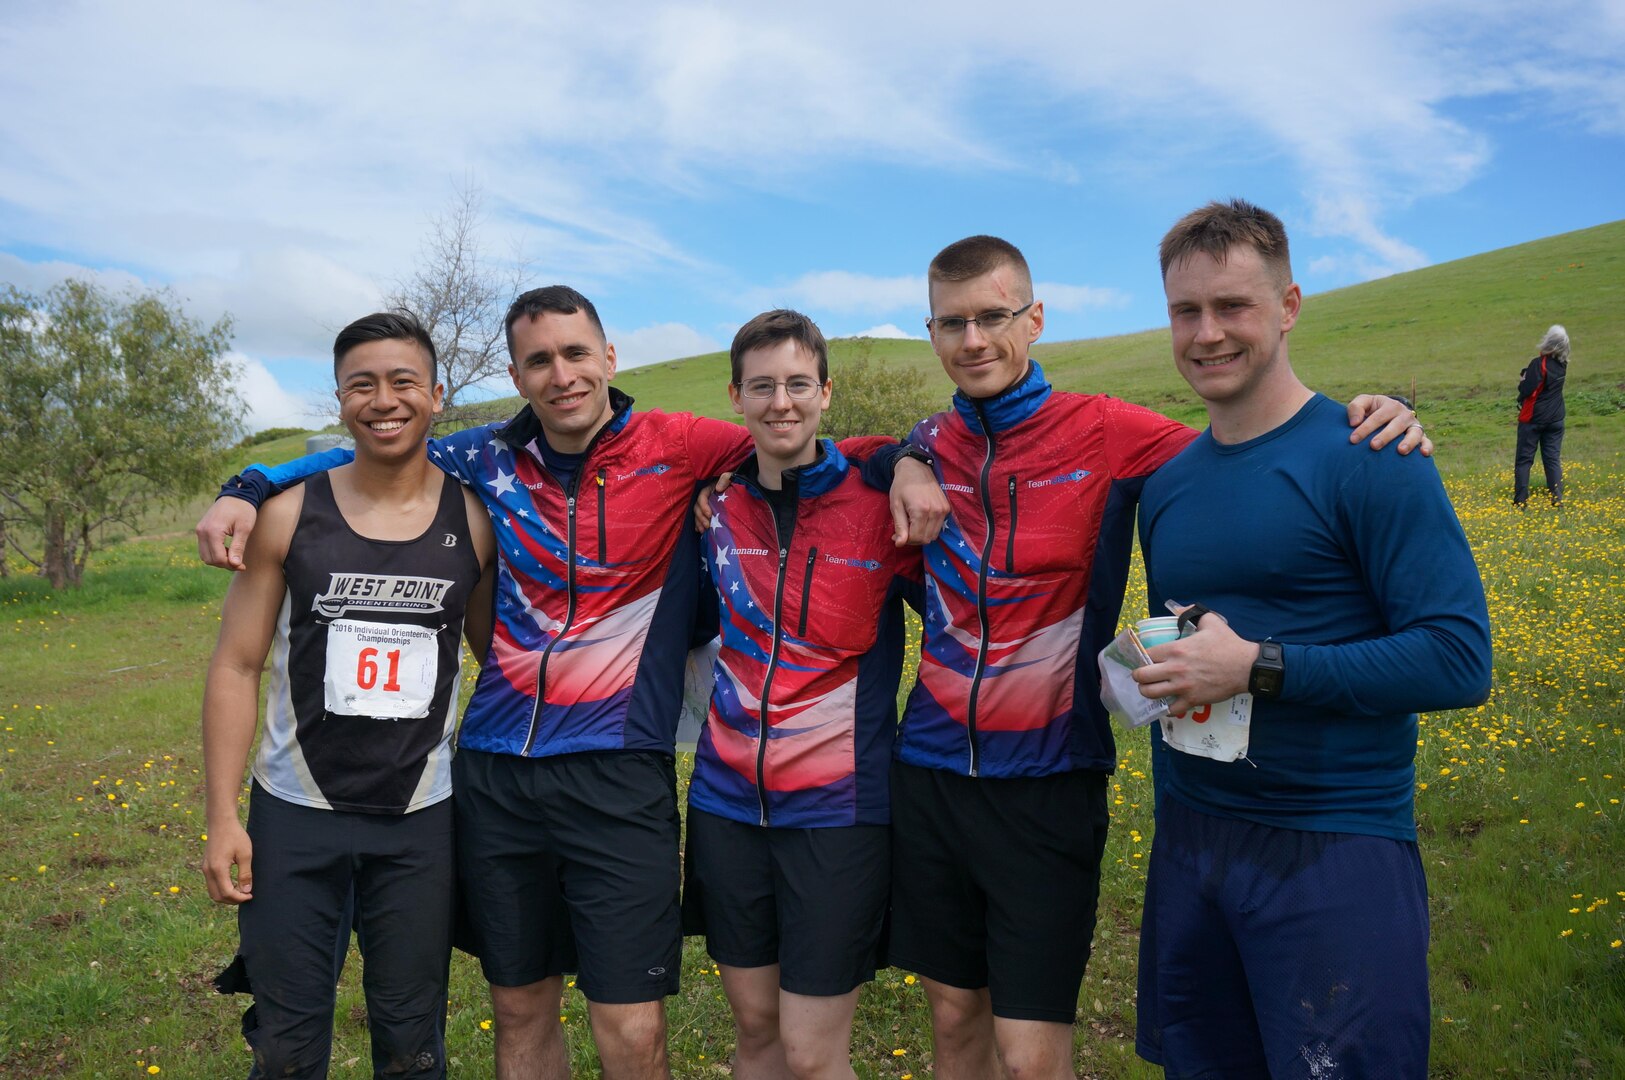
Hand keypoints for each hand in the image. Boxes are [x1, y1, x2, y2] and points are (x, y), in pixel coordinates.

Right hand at [196, 497, 259, 569]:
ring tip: (234, 556)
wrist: (236, 495)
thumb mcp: (244, 528)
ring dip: (219, 560)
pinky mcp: (201, 530)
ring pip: (205, 555)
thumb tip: (234, 564)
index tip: (243, 566)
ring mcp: (200, 530)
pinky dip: (214, 553)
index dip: (230, 565)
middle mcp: (202, 531)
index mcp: (213, 531)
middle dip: (224, 564)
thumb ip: (238, 547)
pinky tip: (228, 550)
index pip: (218, 558)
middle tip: (240, 563)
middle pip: (209, 559)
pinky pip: (204, 548)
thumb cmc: (243, 510)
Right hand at [202, 820, 253, 903]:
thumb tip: (247, 891)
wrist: (221, 822)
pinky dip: (221, 888)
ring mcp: (205, 868)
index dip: (239, 898)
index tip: (250, 896)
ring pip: (212, 891)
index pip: (226, 893)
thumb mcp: (245, 854)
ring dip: (225, 895)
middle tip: (246, 896)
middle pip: (217, 896)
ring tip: (240, 892)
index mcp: (218, 869)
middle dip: (232, 900)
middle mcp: (208, 871)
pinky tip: (233, 884)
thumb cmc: (235, 836)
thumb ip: (245, 874)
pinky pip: (211, 884)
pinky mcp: (205, 866)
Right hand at [693, 473, 731, 531]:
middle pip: (697, 506)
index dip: (704, 506)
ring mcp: (706, 504)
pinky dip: (699, 524)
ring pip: (697, 513)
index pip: (702, 496)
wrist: (738, 487)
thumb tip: (718, 488)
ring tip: (703, 530)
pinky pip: (700, 517)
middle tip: (707, 525)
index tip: (709, 514)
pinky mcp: (708, 510)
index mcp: (709, 488)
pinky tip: (700, 531)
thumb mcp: (731, 477)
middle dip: (701, 517)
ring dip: (699, 522)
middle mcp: (705, 496)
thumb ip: (725, 478)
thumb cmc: (734, 481)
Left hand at [889, 457, 948, 545]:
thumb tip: (900, 544)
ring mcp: (944, 510)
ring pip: (933, 535)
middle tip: (903, 531)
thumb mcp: (895, 505)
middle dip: (913, 539)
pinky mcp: (947, 508)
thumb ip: (900, 526)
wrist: (916, 468)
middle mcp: (936, 511)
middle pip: (926, 539)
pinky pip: (938, 527)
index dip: (905, 540)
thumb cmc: (902, 485)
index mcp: (921, 510)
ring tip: (911, 525)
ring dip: (921, 535)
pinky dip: (928, 528)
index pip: (916, 538)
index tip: (896, 535)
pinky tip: (920, 520)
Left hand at [1131, 604, 1255, 714]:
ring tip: (1151, 689)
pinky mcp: (1192, 700)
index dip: (1141, 657)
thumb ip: (1192, 612)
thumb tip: (1178, 608)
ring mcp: (1182, 686)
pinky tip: (1167, 703)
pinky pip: (1170, 709)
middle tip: (1143, 675)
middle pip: (1141, 676)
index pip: (1145, 655)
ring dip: (1147, 692)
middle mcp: (1175, 669)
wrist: (1246, 667)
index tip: (1143, 659)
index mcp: (1176, 649)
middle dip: (1138, 676)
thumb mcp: (1211, 621)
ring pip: (1150, 694)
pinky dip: (1165, 708)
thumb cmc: (1228, 644)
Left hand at [1347, 394, 1432, 456]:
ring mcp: (1414, 426)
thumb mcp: (1364, 403)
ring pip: (1415, 433)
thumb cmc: (1372, 410)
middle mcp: (1404, 415)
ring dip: (1409, 442)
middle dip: (1385, 436)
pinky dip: (1427, 447)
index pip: (1378, 417)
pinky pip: (1427, 441)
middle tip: (1374, 446)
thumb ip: (1355, 408)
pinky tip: (1424, 454)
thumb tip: (1354, 423)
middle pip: (1396, 425)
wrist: (1389, 414)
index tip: (1353, 439)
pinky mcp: (1421, 436)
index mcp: (1390, 406)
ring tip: (1400, 451)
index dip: (1365, 428)